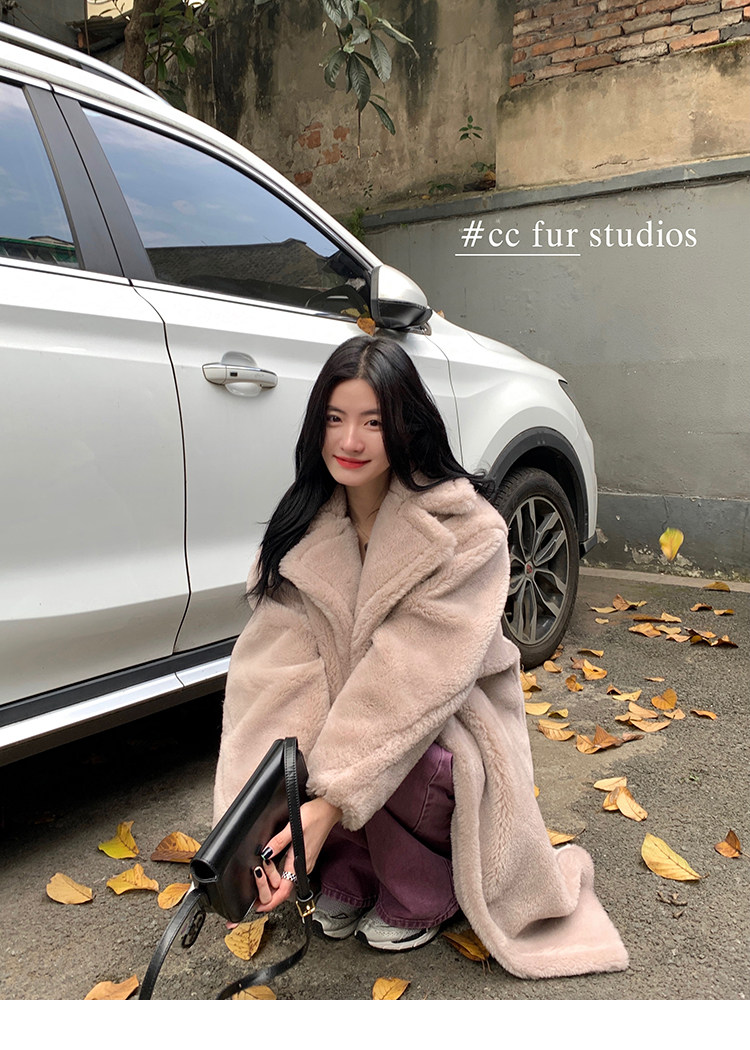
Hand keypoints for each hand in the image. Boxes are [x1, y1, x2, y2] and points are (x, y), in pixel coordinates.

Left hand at [252, 797, 341, 913]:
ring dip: (270, 878)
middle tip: (255, 876)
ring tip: (259, 869)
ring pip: (284, 880)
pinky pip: (287, 871)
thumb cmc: (316, 816)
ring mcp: (303, 863)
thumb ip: (279, 841)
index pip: (284, 890)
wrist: (329, 809)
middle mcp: (302, 867)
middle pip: (281, 888)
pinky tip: (269, 865)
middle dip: (265, 888)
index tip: (257, 907)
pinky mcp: (303, 857)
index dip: (270, 902)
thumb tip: (265, 854)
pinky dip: (276, 872)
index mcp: (300, 863)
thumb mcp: (294, 826)